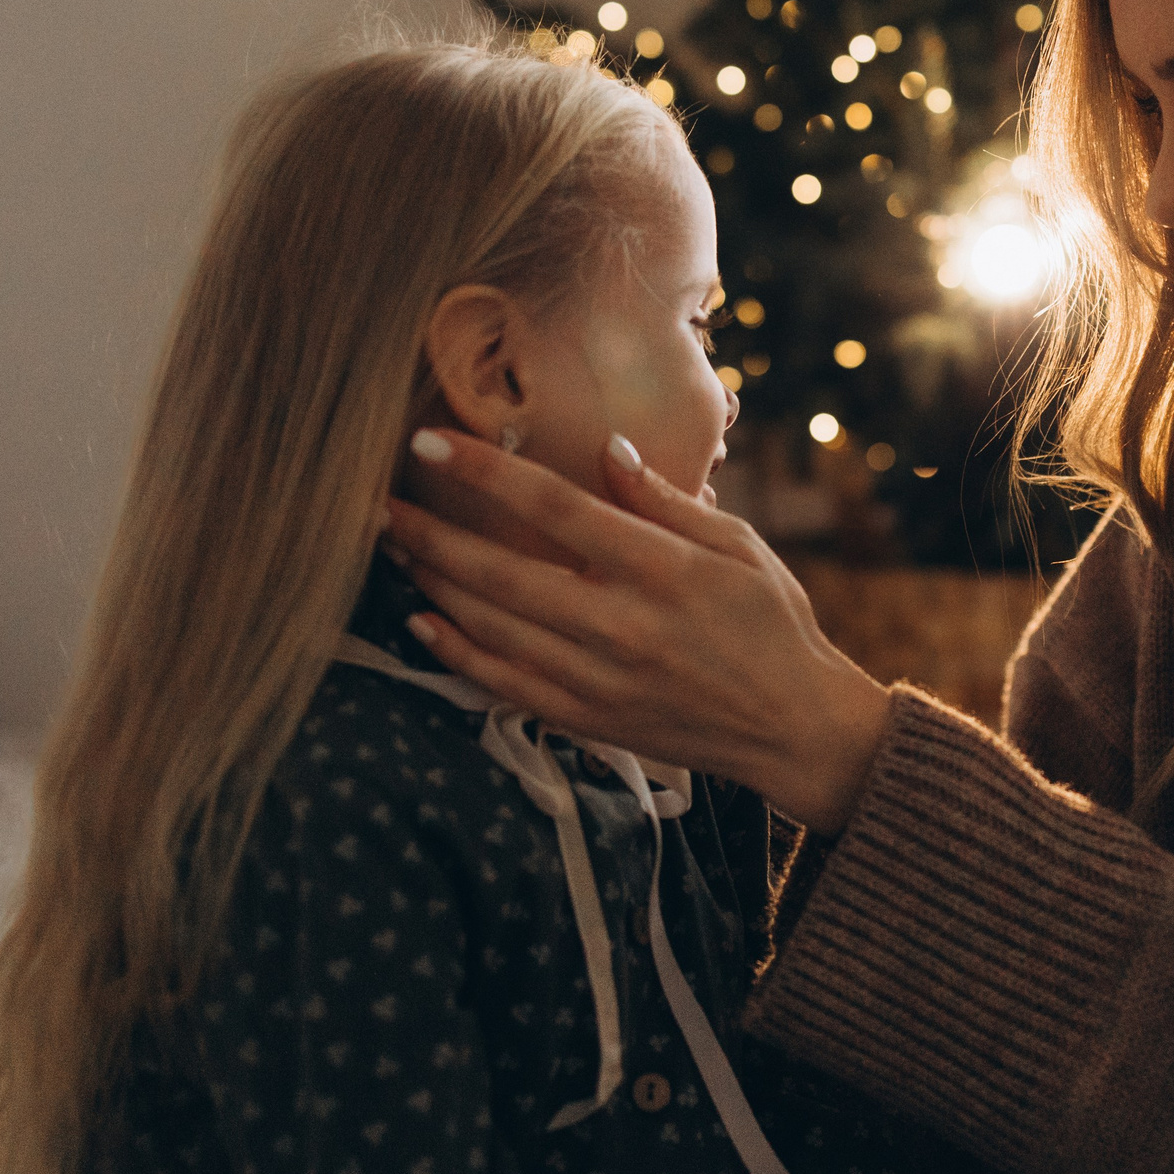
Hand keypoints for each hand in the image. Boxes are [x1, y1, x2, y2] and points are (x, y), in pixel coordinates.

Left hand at [381, 429, 893, 833]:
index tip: (429, 444)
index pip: (554, 508)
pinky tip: (421, 621)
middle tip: (379, 501)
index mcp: (663, 570)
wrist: (793, 729)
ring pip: (490, 626)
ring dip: (433, 583)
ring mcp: (597, 679)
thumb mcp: (738, 545)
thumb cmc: (773, 624)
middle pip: (502, 572)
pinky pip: (501, 684)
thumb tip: (608, 451)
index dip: (484, 473)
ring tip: (395, 546)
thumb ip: (665, 501)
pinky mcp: (585, 718)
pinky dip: (454, 653)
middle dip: (431, 532)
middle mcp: (622, 626)